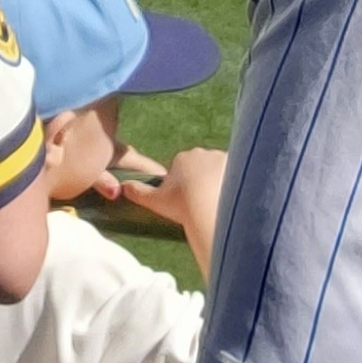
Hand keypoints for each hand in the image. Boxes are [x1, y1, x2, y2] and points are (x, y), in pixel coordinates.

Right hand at [111, 144, 227, 270]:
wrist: (209, 209)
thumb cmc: (181, 204)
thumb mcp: (155, 200)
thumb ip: (137, 192)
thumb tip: (122, 187)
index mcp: (182, 157)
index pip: (183, 168)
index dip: (184, 184)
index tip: (187, 200)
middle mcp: (203, 152)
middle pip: (202, 166)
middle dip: (201, 180)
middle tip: (201, 202)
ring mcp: (222, 158)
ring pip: (219, 170)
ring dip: (218, 181)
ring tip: (217, 201)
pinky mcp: (239, 166)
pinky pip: (236, 174)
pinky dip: (233, 183)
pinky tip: (231, 197)